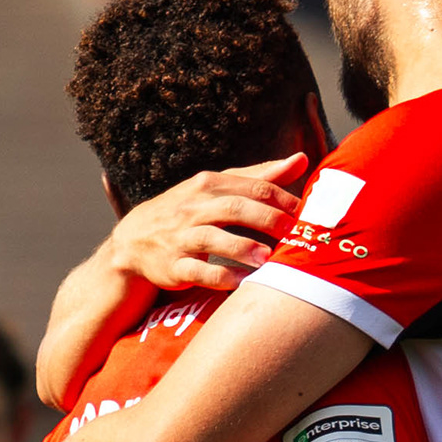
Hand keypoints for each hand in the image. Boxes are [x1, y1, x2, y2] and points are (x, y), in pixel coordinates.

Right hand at [107, 155, 308, 296]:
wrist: (134, 240)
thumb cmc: (188, 211)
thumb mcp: (218, 188)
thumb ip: (259, 177)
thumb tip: (300, 160)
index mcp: (208, 185)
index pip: (252, 187)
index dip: (283, 199)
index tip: (307, 213)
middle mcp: (194, 207)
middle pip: (235, 208)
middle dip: (267, 219)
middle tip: (295, 233)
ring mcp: (182, 237)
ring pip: (214, 239)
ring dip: (243, 248)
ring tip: (269, 259)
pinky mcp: (174, 266)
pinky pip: (199, 271)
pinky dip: (222, 277)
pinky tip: (243, 282)